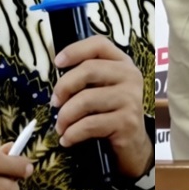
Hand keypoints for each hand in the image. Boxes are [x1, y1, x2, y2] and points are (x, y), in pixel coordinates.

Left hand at [51, 36, 152, 177]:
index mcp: (122, 63)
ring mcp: (131, 98)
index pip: (99, 45)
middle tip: (54, 103)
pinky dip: (72, 134)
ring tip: (60, 127)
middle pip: (89, 69)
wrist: (133, 144)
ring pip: (86, 99)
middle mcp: (130, 76)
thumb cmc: (110, 113)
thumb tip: (57, 71)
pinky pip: (89, 124)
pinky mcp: (127, 122)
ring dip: (65, 116)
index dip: (75, 50)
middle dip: (64, 86)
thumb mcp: (103, 89)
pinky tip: (67, 139)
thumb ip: (87, 77)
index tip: (57, 63)